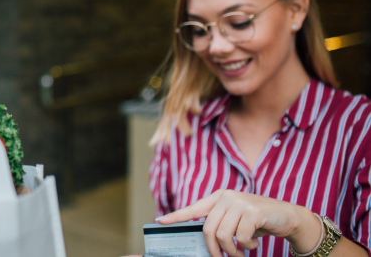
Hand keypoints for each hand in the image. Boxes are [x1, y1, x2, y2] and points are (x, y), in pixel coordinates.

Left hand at [158, 189, 320, 256]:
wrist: (288, 216)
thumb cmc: (259, 220)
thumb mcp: (237, 219)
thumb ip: (221, 223)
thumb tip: (206, 241)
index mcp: (219, 198)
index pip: (193, 208)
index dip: (176, 216)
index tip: (160, 221)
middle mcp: (227, 197)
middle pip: (208, 229)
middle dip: (214, 249)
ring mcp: (240, 202)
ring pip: (223, 235)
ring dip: (232, 251)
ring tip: (241, 253)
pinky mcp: (253, 212)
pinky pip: (241, 237)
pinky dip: (247, 247)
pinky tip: (253, 244)